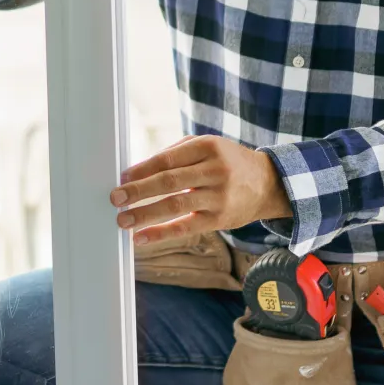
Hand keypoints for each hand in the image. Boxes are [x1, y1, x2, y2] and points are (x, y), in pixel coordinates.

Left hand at [109, 135, 292, 245]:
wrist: (268, 183)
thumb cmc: (228, 162)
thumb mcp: (208, 147)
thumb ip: (175, 154)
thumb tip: (138, 170)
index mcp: (207, 148)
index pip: (167, 160)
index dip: (142, 169)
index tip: (122, 177)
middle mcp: (214, 171)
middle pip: (169, 182)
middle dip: (138, 191)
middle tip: (115, 198)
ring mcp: (218, 197)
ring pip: (175, 206)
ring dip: (145, 214)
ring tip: (123, 220)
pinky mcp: (220, 219)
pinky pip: (186, 227)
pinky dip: (162, 233)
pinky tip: (142, 237)